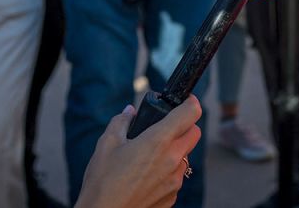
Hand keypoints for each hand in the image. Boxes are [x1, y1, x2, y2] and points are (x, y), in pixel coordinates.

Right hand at [74, 95, 202, 207]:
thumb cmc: (103, 182)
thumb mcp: (106, 144)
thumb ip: (121, 122)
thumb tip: (129, 112)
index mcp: (158, 141)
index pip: (190, 113)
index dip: (190, 102)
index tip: (185, 101)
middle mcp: (172, 160)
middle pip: (195, 133)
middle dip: (185, 125)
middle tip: (166, 126)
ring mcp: (175, 181)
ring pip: (187, 156)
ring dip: (176, 150)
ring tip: (151, 155)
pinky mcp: (172, 197)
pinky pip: (177, 177)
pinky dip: (169, 171)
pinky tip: (147, 175)